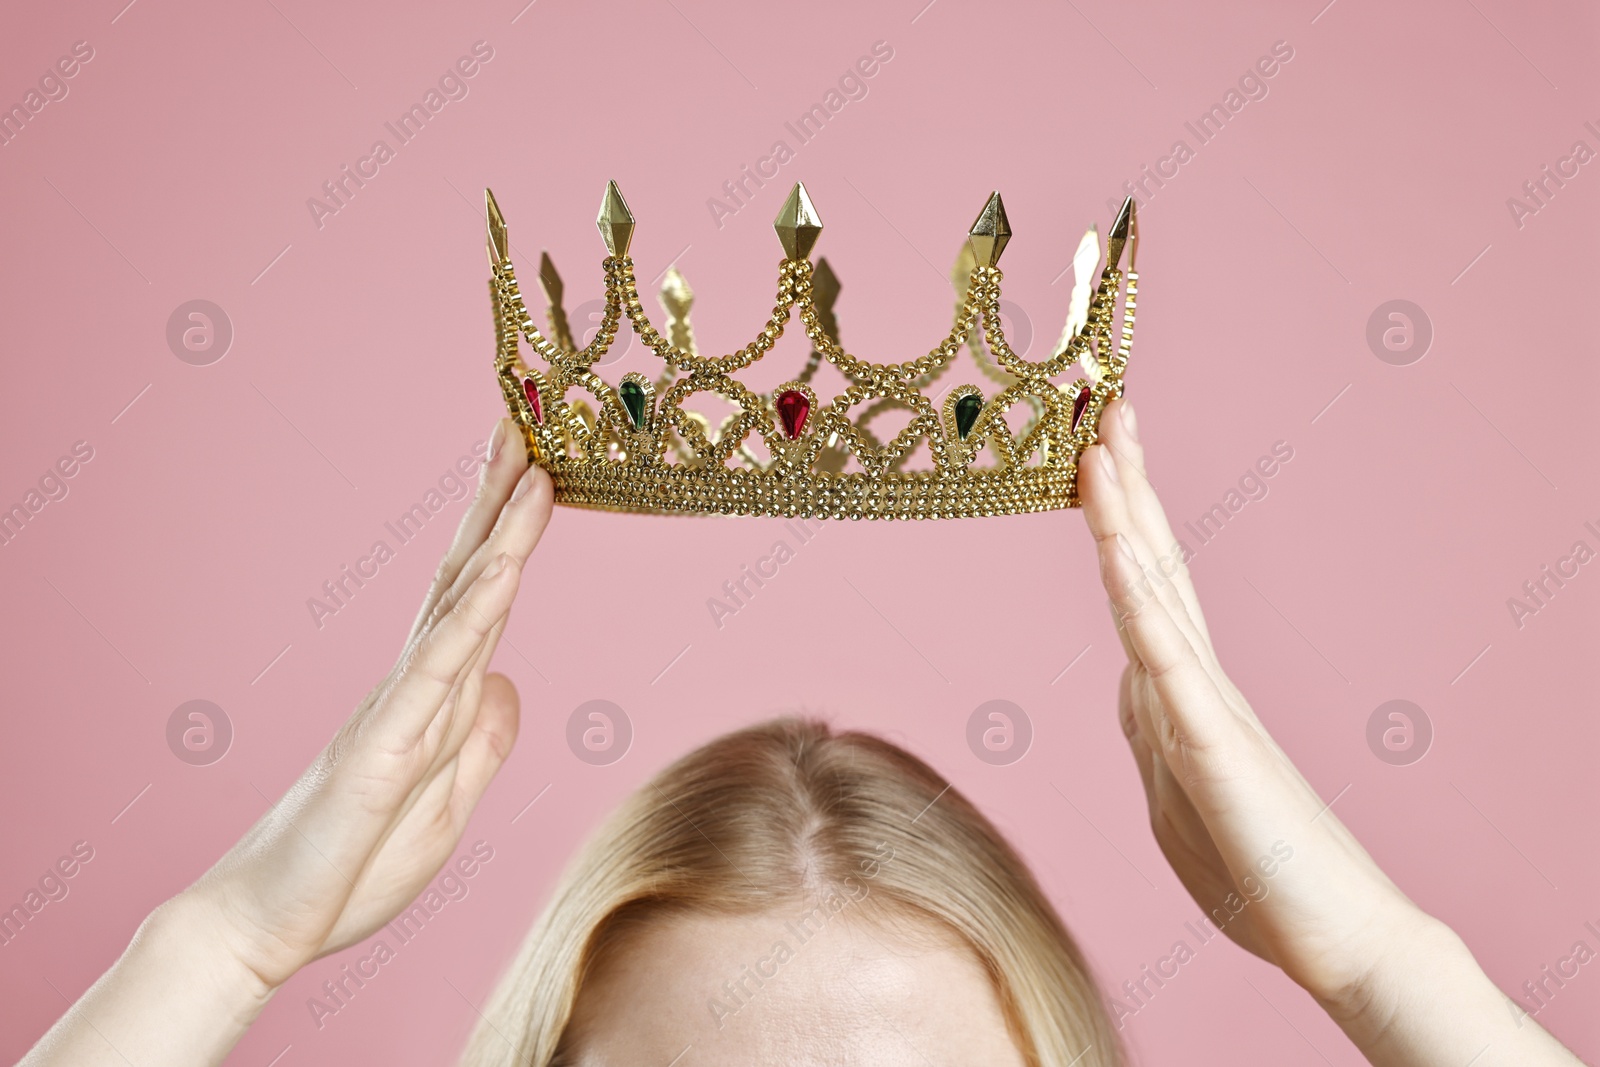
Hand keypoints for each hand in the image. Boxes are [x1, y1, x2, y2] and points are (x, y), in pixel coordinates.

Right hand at [189, 417, 551, 989]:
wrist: (263, 927)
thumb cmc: (347, 869)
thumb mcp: (445, 807)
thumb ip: (478, 742)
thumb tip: (509, 681)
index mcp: (432, 701)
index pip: (480, 600)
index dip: (509, 536)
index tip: (538, 472)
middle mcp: (414, 687)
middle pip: (467, 577)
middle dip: (500, 502)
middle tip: (529, 424)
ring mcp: (397, 711)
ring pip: (458, 607)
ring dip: (499, 537)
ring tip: (532, 468)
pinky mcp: (382, 751)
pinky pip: (435, 674)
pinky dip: (473, 619)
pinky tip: (504, 572)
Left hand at [1076, 398, 1428, 1012]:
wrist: (1337, 936)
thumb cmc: (1257, 867)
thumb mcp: (1177, 785)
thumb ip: (1152, 723)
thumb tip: (1128, 674)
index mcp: (1181, 688)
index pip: (1142, 581)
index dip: (1116, 512)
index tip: (1094, 445)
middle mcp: (1196, 679)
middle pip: (1152, 562)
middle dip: (1123, 479)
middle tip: (1102, 399)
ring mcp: (1206, 708)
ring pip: (1155, 594)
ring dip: (1123, 515)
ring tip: (1102, 439)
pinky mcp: (1215, 751)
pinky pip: (1169, 668)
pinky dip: (1137, 606)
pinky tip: (1115, 553)